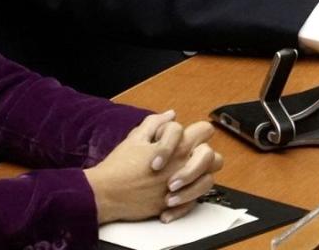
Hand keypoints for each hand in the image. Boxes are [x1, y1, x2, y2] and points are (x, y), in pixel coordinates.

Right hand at [85, 111, 223, 224]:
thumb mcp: (136, 138)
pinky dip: (187, 200)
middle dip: (204, 155)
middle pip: (213, 157)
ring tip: (180, 178)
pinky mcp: (173, 204)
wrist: (105, 194)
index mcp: (178, 147)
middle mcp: (184, 166)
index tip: (179, 139)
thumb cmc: (119, 167)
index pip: (203, 130)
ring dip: (199, 178)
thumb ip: (156, 123)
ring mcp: (181, 187)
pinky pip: (194, 202)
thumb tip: (171, 114)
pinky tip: (172, 196)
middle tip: (189, 157)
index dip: (193, 131)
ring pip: (209, 180)